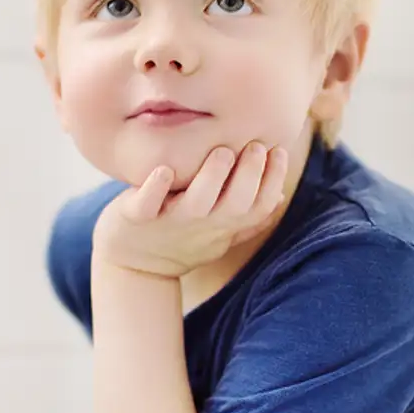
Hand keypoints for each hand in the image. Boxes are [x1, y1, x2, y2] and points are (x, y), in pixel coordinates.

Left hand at [94, 143, 291, 278]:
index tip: (279, 149)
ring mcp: (172, 221)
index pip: (260, 206)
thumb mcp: (219, 235)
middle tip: (256, 145)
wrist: (133, 268)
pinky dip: (155, 188)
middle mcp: (203, 225)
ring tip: (222, 151)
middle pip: (237, 205)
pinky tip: (163, 171)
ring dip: (211, 177)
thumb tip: (280, 196)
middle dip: (250, 175)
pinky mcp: (138, 217)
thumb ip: (247, 218)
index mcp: (224, 225)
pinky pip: (147, 205)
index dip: (274, 180)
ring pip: (197, 203)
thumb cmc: (181, 241)